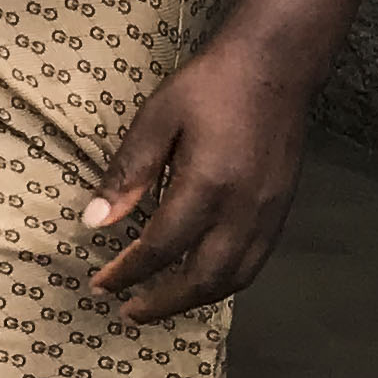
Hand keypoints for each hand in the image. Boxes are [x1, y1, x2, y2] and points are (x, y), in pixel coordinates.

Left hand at [84, 35, 309, 321]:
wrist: (276, 67)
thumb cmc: (209, 87)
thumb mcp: (155, 119)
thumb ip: (127, 173)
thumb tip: (95, 220)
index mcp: (208, 186)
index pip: (161, 247)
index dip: (128, 272)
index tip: (101, 284)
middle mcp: (244, 210)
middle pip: (202, 278)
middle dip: (162, 301)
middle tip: (128, 311)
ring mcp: (269, 214)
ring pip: (234, 279)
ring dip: (195, 299)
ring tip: (160, 303)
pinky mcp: (283, 211)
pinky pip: (255, 263)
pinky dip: (225, 282)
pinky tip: (201, 279)